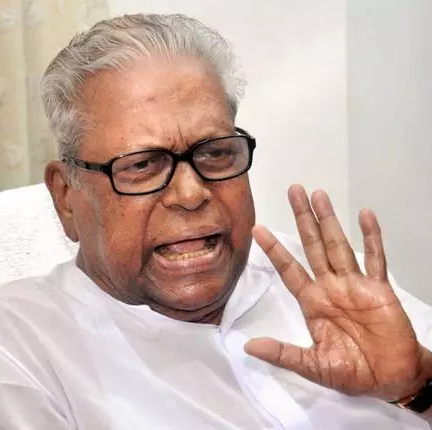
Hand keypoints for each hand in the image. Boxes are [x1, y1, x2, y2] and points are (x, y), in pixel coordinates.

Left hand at [245, 184, 431, 401]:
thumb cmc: (354, 372)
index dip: (274, 249)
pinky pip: (376, 259)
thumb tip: (249, 347)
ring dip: (329, 220)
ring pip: (339, 245)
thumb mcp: (313, 366)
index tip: (258, 228)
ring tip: (319, 195)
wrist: (392, 379)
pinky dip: (371, 237)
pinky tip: (364, 216)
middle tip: (293, 191)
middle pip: (312, 245)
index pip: (289, 269)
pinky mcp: (380, 288)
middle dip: (302, 219)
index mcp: (313, 301)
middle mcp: (330, 286)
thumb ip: (283, 354)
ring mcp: (355, 284)